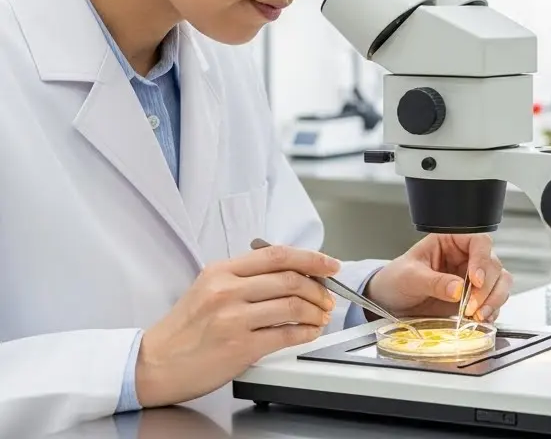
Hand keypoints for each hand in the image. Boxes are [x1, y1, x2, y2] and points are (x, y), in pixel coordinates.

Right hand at [135, 244, 339, 407]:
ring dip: (315, 312)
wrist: (153, 364)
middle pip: (290, 279)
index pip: (277, 255)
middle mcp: (227, 291)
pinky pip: (286, 335)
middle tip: (328, 297)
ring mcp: (233, 319)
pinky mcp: (241, 347)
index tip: (330, 264)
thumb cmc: (184, 329)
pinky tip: (309, 332)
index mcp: (220, 271)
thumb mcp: (207, 288)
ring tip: (320, 316)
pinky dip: (305, 332)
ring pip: (293, 306)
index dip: (311, 258)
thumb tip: (291, 273)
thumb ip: (244, 277)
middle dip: (319, 289)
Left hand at [365, 234, 511, 322]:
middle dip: (487, 288)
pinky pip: (494, 302)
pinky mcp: (474, 299)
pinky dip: (492, 311)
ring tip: (478, 316)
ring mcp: (473, 279)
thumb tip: (457, 289)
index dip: (481, 259)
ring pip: (500, 283)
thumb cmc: (396, 279)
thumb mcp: (410, 277)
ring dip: (494, 300)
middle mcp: (467, 258)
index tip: (475, 280)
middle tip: (471, 306)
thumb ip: (434, 282)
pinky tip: (481, 320)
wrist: (389, 302)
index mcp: (452, 241)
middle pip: (493, 265)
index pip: (479, 242)